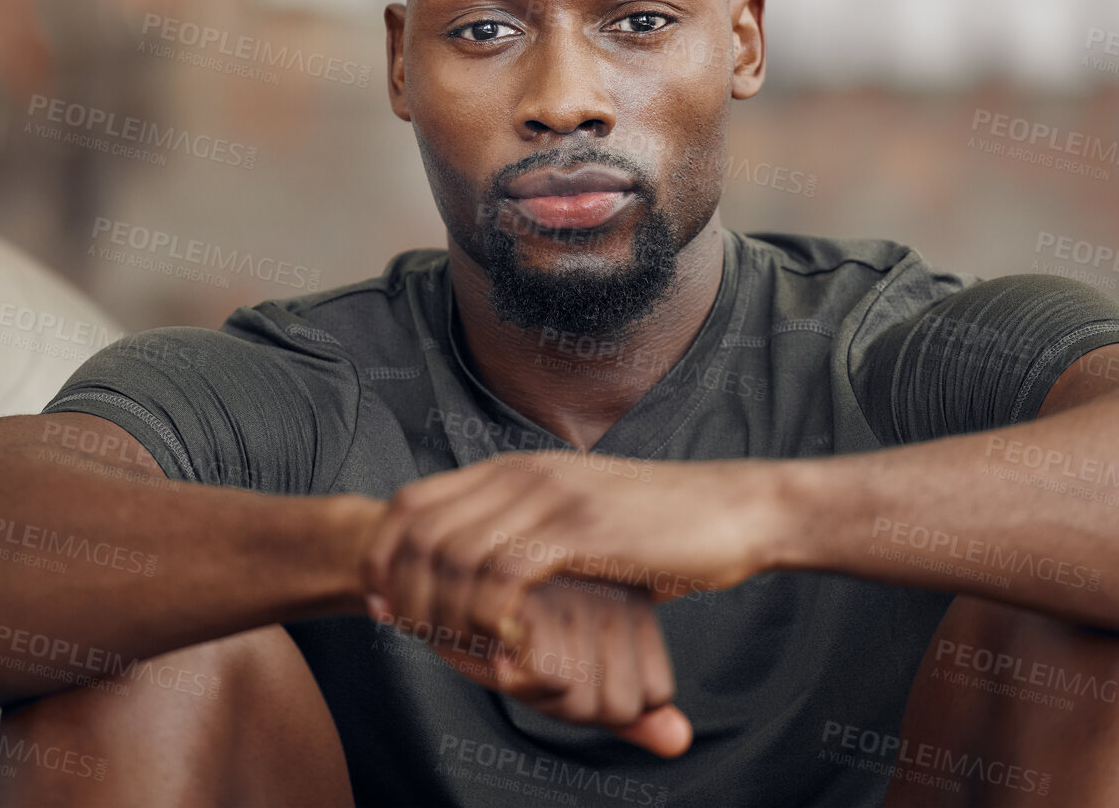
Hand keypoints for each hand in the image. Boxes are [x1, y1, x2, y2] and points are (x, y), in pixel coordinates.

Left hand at [362, 451, 784, 664]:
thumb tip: (476, 573)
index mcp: (513, 469)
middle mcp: (521, 474)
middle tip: (415, 636)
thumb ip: (524, 533)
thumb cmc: (660, 529)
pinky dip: (492, 620)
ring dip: (447, 614)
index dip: (382, 556)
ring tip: (468, 649)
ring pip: (453, 557)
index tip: (386, 607)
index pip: (410, 502)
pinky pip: (502, 579)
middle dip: (402, 592)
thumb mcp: (578, 521)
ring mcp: (550, 498)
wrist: (735, 512)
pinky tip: (514, 644)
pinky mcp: (580, 530)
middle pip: (417, 530)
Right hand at [369, 572, 692, 756]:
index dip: (598, 703)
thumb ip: (634, 714)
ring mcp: (578, 590)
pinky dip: (517, 679)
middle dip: (567, 704)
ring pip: (585, 702)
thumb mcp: (583, 678)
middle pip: (617, 707)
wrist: (432, 575)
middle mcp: (617, 594)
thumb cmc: (509, 632)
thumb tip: (679, 743)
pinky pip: (552, 679)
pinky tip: (497, 647)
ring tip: (513, 652)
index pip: (648, 698)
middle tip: (532, 663)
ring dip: (538, 696)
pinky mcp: (542, 592)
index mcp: (635, 606)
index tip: (564, 669)